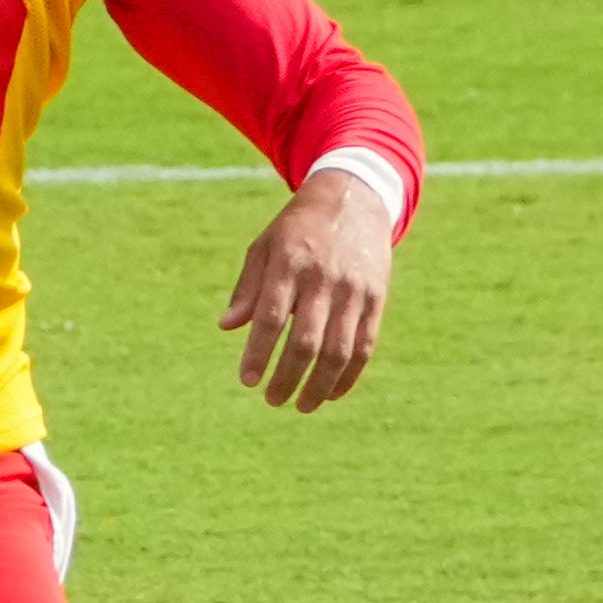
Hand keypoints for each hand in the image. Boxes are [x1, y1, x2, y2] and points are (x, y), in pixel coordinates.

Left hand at [219, 169, 392, 412]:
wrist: (354, 198)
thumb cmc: (299, 228)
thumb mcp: (266, 245)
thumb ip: (248, 288)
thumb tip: (227, 327)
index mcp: (290, 262)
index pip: (272, 317)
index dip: (258, 353)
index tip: (247, 380)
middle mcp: (323, 277)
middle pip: (305, 341)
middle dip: (287, 378)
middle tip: (272, 400)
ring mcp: (353, 289)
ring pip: (338, 351)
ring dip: (319, 386)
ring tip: (302, 405)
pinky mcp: (376, 298)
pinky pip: (364, 346)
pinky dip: (349, 376)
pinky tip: (332, 394)